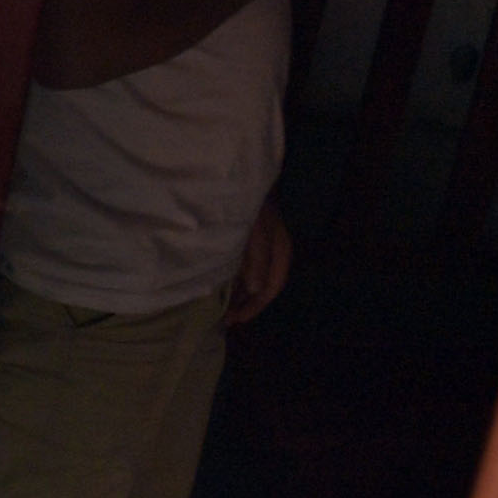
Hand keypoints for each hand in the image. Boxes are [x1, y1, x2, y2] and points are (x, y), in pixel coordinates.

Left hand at [226, 201, 292, 326]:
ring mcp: (258, 246)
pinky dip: (231, 279)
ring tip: (220, 309)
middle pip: (261, 285)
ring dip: (237, 293)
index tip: (235, 320)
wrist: (238, 177)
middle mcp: (271, 252)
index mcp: (280, 252)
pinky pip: (240, 266)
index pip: (272, 287)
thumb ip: (257, 259)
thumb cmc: (251, 204)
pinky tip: (218, 286)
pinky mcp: (243, 240)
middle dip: (244, 303)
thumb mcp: (254, 231)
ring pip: (250, 277)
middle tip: (224, 320)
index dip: (254, 306)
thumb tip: (257, 289)